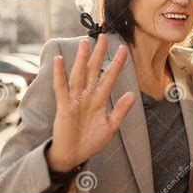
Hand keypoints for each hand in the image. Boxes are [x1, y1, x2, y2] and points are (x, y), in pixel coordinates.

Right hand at [46, 34, 135, 171]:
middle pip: (94, 70)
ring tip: (85, 43)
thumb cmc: (92, 141)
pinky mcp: (63, 107)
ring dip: (81, 59)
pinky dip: (59, 74)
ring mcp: (74, 100)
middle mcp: (87, 96)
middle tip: (103, 36)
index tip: (124, 49)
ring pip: (79, 75)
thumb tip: (133, 95)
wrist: (73, 155)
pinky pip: (61, 88)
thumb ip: (120, 111)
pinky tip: (59, 60)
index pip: (110, 77)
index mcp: (100, 100)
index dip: (117, 64)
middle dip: (99, 54)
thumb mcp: (111, 127)